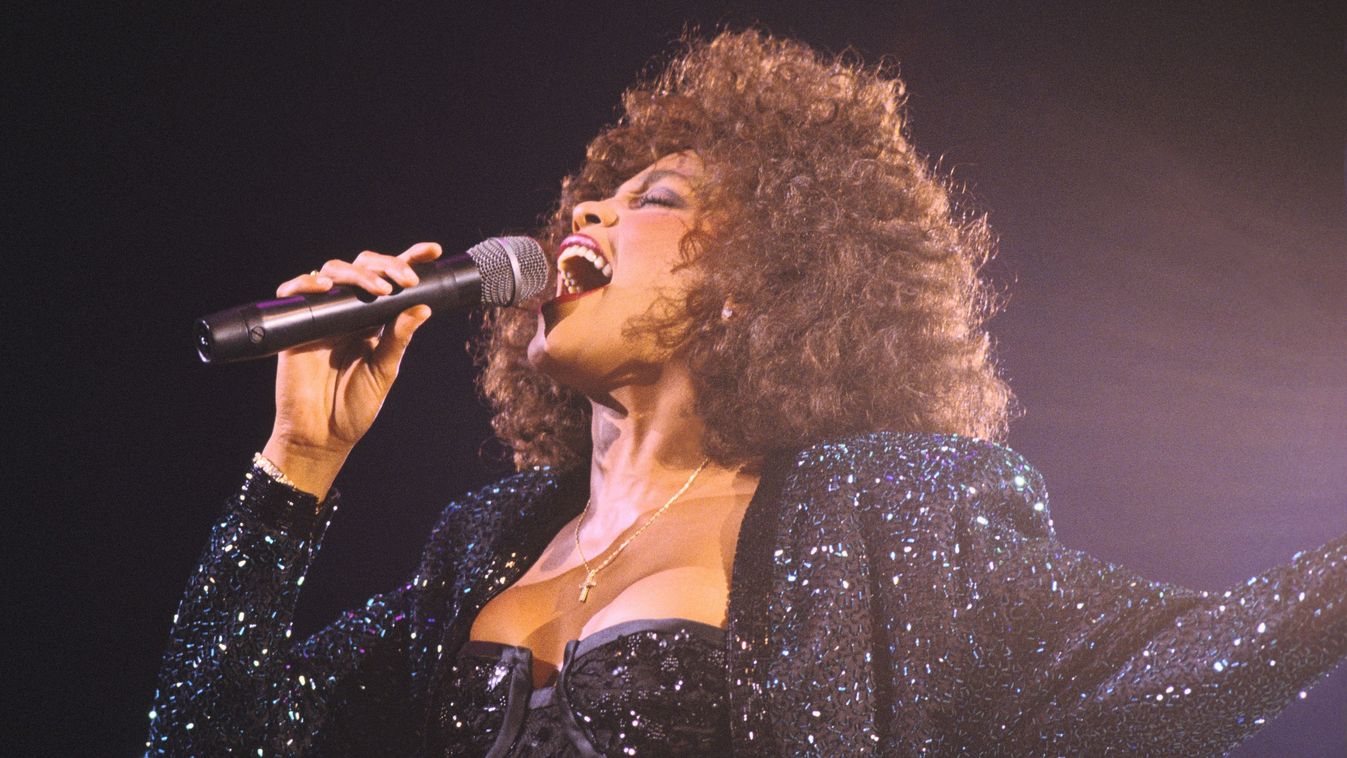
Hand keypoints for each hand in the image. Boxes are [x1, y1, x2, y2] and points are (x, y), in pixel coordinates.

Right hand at [261, 242, 439, 495]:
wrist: (321, 435)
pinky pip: (295, 293)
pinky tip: (322, 286)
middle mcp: (349, 311)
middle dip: (385, 265)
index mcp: (374, 319)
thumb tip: (423, 308)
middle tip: (403, 279)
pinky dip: (305, 283)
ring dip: (356, 274)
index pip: (391, 280)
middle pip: (363, 267)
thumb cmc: (355, 406)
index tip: (432, 250)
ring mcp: (323, 315)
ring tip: (377, 289)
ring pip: (334, 272)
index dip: (408, 260)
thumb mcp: (384, 371)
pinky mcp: (296, 325)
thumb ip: (398, 339)